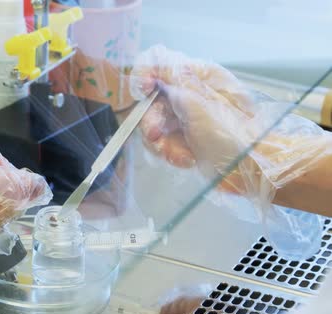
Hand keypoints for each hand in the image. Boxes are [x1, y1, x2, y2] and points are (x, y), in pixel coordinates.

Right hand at [132, 45, 264, 192]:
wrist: (253, 169)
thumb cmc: (235, 135)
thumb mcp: (201, 106)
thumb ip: (175, 83)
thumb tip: (156, 62)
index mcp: (200, 77)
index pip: (162, 64)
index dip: (146, 76)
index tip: (143, 91)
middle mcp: (191, 94)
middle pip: (152, 100)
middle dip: (152, 121)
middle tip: (155, 136)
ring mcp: (187, 117)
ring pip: (155, 125)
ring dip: (163, 143)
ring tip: (182, 155)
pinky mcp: (185, 139)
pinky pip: (163, 142)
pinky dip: (172, 153)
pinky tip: (188, 160)